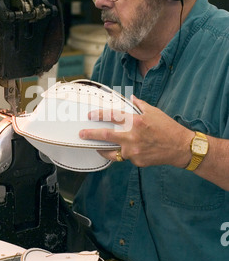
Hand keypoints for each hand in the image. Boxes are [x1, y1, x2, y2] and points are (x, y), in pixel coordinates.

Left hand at [79, 95, 193, 167]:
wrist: (180, 147)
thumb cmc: (168, 127)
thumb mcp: (154, 112)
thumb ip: (139, 105)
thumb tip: (130, 98)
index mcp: (136, 122)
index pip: (112, 116)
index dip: (99, 115)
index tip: (90, 116)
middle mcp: (132, 137)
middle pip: (106, 136)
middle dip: (91, 135)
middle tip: (81, 134)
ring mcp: (134, 151)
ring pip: (112, 151)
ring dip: (103, 149)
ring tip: (96, 147)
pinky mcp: (136, 161)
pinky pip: (125, 157)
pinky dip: (124, 153)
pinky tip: (127, 150)